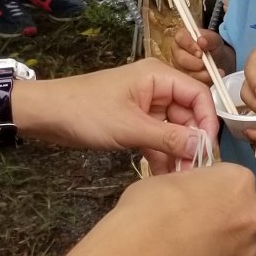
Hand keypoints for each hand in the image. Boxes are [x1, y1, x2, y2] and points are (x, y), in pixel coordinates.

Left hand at [29, 60, 217, 171]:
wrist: (46, 115)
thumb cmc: (86, 112)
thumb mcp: (130, 127)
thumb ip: (169, 138)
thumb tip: (202, 148)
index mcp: (159, 76)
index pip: (199, 95)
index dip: (207, 121)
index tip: (208, 150)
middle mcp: (156, 88)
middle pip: (188, 114)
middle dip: (191, 142)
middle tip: (193, 172)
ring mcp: (145, 105)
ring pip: (173, 129)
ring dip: (177, 152)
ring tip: (180, 178)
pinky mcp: (133, 121)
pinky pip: (157, 137)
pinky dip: (161, 154)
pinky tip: (164, 176)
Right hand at [111, 164, 255, 255]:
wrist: (147, 250)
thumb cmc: (154, 204)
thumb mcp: (171, 179)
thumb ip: (193, 189)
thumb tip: (189, 200)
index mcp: (240, 182)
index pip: (232, 183)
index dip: (210, 193)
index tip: (192, 202)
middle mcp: (254, 216)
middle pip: (242, 217)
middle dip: (222, 223)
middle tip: (190, 230)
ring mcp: (248, 251)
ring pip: (236, 248)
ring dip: (218, 250)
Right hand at [170, 27, 234, 80]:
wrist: (219, 60)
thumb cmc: (213, 46)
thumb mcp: (215, 40)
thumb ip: (209, 39)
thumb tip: (201, 41)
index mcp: (182, 38)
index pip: (180, 38)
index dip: (189, 45)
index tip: (200, 52)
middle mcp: (177, 52)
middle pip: (181, 59)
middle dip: (195, 63)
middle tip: (205, 65)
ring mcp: (179, 67)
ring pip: (185, 74)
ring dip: (200, 75)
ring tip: (212, 73)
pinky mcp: (184, 80)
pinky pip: (191, 83)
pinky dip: (202, 82)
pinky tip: (211, 79)